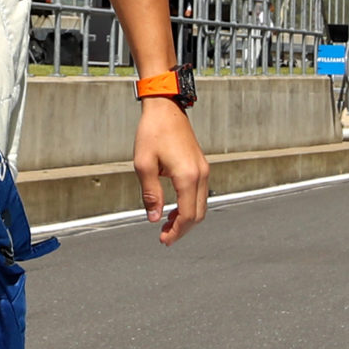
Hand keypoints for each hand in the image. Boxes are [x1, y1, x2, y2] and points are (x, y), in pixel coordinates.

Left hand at [135, 96, 208, 244]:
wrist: (166, 108)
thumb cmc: (153, 132)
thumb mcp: (144, 165)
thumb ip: (150, 194)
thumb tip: (153, 218)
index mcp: (187, 177)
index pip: (187, 215)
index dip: (176, 232)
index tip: (164, 240)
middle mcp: (201, 175)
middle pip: (198, 214)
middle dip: (183, 229)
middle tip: (165, 237)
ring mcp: (204, 170)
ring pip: (202, 205)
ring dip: (187, 219)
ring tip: (168, 225)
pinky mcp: (201, 166)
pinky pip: (201, 194)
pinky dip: (190, 206)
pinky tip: (175, 208)